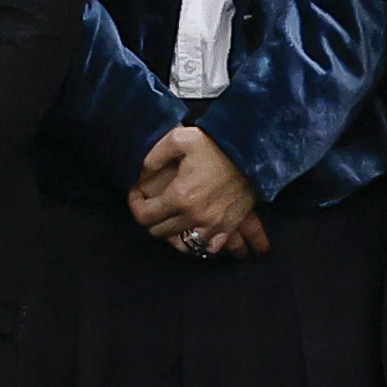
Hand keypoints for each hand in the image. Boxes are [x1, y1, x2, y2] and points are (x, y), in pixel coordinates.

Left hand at [129, 129, 267, 258]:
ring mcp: (213, 225)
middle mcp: (194, 216)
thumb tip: (144, 172)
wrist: (251, 152)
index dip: (135, 205)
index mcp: (179, 196)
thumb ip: (155, 155)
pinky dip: (198, 243)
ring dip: (172, 233)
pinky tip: (193, 230)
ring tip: (171, 218)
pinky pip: (208, 248)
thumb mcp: (179, 138)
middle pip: (159, 232)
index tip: (137, 194)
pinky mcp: (228, 226)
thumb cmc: (215, 144)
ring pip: (182, 244)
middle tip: (152, 203)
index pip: (144, 216)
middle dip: (151, 218)